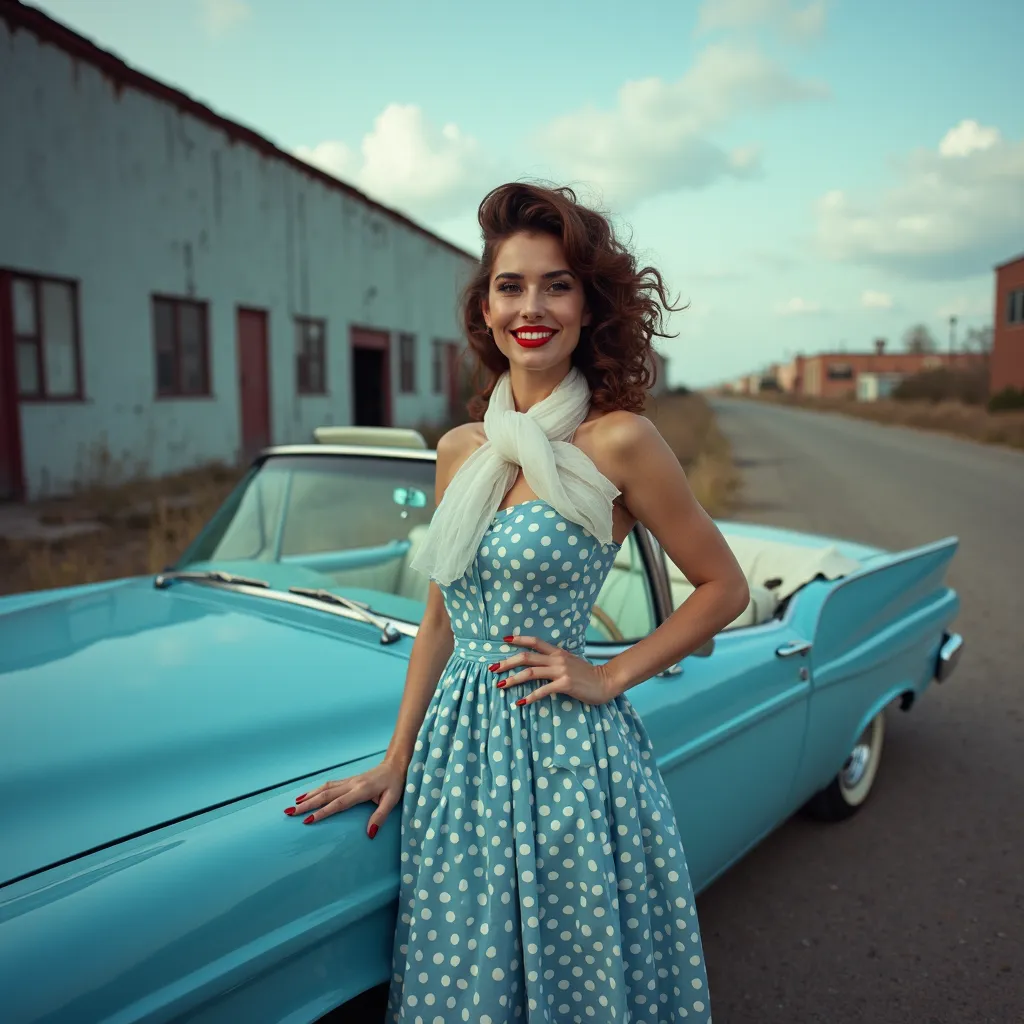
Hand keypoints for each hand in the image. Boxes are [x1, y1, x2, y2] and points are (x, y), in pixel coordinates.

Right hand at [284, 758, 406, 836]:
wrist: (395, 765)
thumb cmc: (395, 784)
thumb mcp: (393, 800)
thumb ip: (380, 816)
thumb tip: (369, 834)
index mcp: (361, 790)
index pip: (338, 803)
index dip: (323, 812)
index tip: (308, 820)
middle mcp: (351, 784)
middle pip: (325, 795)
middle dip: (307, 804)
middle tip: (290, 812)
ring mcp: (348, 781)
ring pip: (324, 789)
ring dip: (308, 797)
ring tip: (293, 805)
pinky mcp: (348, 780)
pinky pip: (328, 786)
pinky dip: (315, 790)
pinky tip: (307, 795)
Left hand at [490, 635, 615, 706]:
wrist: (606, 682)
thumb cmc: (587, 674)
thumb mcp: (570, 662)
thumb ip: (555, 661)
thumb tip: (538, 665)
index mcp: (557, 652)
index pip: (534, 641)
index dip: (518, 639)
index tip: (503, 640)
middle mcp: (557, 659)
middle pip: (526, 657)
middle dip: (507, 662)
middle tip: (492, 668)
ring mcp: (561, 671)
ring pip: (530, 672)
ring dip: (513, 679)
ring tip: (500, 685)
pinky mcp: (564, 684)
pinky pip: (543, 690)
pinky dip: (530, 697)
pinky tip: (520, 702)